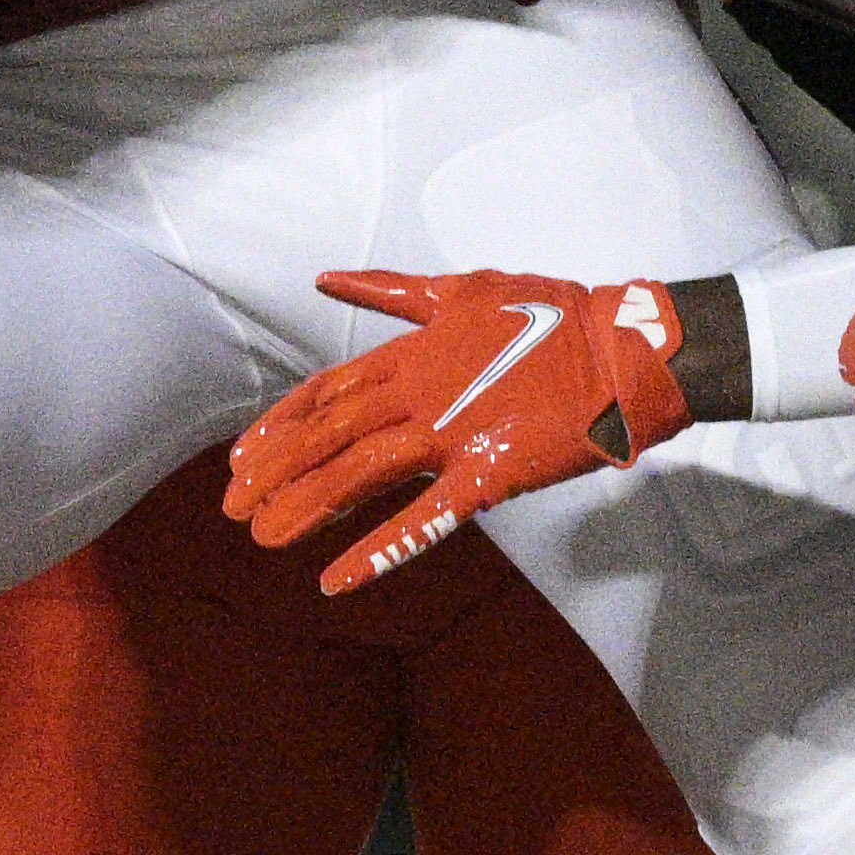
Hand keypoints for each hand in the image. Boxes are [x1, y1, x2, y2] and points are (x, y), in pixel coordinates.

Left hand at [228, 267, 698, 589]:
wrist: (621, 349)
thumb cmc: (549, 316)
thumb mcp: (460, 289)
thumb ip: (389, 289)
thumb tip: (325, 276)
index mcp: (413, 353)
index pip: (326, 391)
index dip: (279, 424)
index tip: (239, 457)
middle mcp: (420, 393)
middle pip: (329, 434)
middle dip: (276, 470)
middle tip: (232, 507)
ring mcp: (453, 435)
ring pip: (361, 473)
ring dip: (308, 507)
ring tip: (264, 537)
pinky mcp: (489, 473)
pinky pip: (426, 519)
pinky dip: (381, 550)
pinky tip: (338, 578)